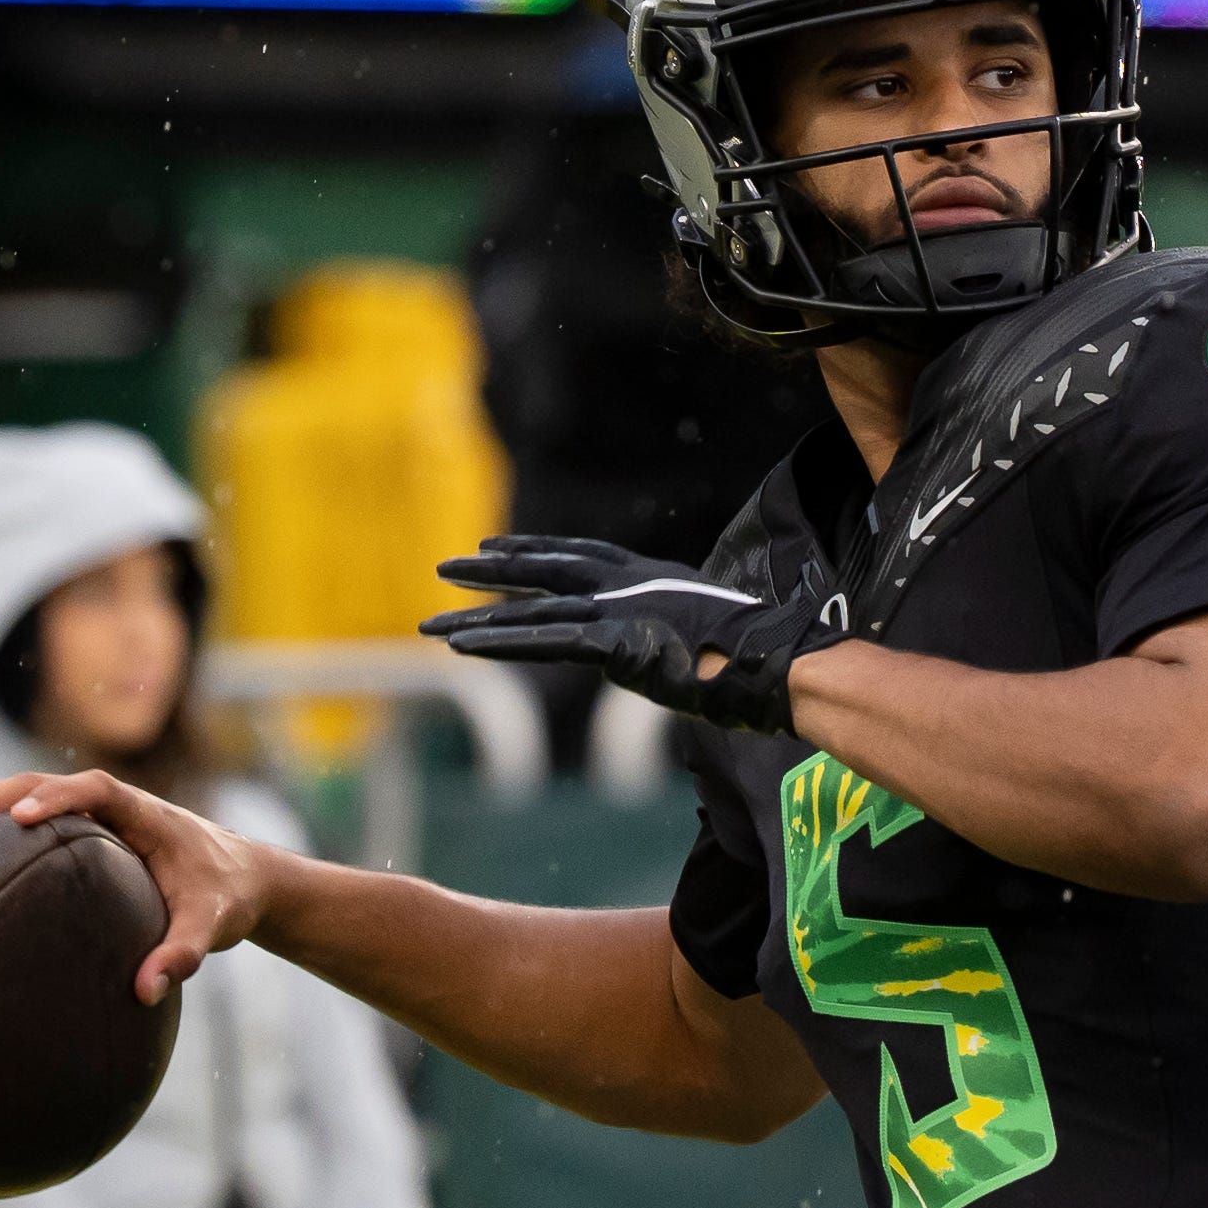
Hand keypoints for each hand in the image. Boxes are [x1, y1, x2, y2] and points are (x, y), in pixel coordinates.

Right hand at [0, 770, 277, 1005]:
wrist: (239, 879)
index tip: (20, 821)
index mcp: (141, 810)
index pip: (94, 789)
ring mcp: (84, 818)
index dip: (57, 798)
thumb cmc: (226, 896)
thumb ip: (185, 954)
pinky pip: (16, 833)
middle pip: (31, 786)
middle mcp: (106, 805)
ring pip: (13, 802)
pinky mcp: (71, 837)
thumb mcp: (214, 925)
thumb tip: (147, 992)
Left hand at [421, 535, 851, 735]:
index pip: (581, 555)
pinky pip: (544, 642)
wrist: (778, 660)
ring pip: (532, 613)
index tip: (494, 547)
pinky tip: (463, 646)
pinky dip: (500, 643)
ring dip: (477, 618)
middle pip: (545, 570)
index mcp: (650, 577)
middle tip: (445, 566)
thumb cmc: (759, 654)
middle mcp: (627, 586)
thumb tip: (673, 652)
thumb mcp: (709, 633)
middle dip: (492, 570)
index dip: (534, 550)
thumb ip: (677, 635)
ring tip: (429, 623)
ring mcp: (619, 612)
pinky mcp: (614, 644)